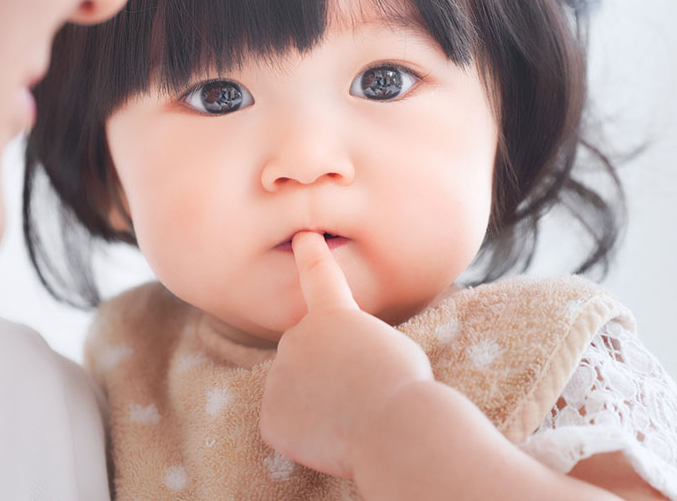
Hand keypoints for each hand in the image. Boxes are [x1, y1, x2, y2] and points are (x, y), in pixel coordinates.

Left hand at [258, 232, 433, 478]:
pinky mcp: (271, 416)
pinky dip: (307, 436)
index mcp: (333, 316)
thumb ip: (353, 346)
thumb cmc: (405, 388)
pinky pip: (288, 425)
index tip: (302, 236)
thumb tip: (336, 372)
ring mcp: (279, 376)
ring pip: (295, 391)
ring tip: (353, 418)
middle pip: (306, 353)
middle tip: (361, 394)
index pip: (319, 276)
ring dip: (317, 404)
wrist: (395, 428)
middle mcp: (296, 337)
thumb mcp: (388, 348)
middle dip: (324, 371)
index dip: (310, 254)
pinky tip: (333, 438)